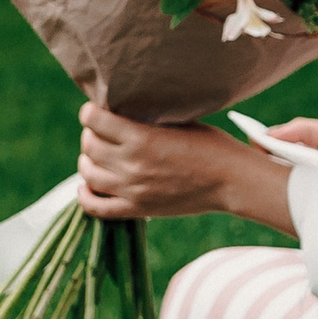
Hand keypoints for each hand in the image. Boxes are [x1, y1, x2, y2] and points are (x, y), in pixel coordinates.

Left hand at [78, 102, 292, 234]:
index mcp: (141, 138)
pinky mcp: (137, 209)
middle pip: (89, 146)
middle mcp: (131, 164)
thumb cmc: (212, 146)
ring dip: (87, 160)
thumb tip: (124, 112)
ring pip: (87, 173)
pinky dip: (85, 195)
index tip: (95, 110)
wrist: (232, 181)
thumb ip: (149, 120)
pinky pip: (96, 207)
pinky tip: (88, 186)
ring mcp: (132, 189)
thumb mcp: (180, 122)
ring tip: (97, 155)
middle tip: (100, 131)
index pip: (94, 120)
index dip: (91, 112)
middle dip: (90, 134)